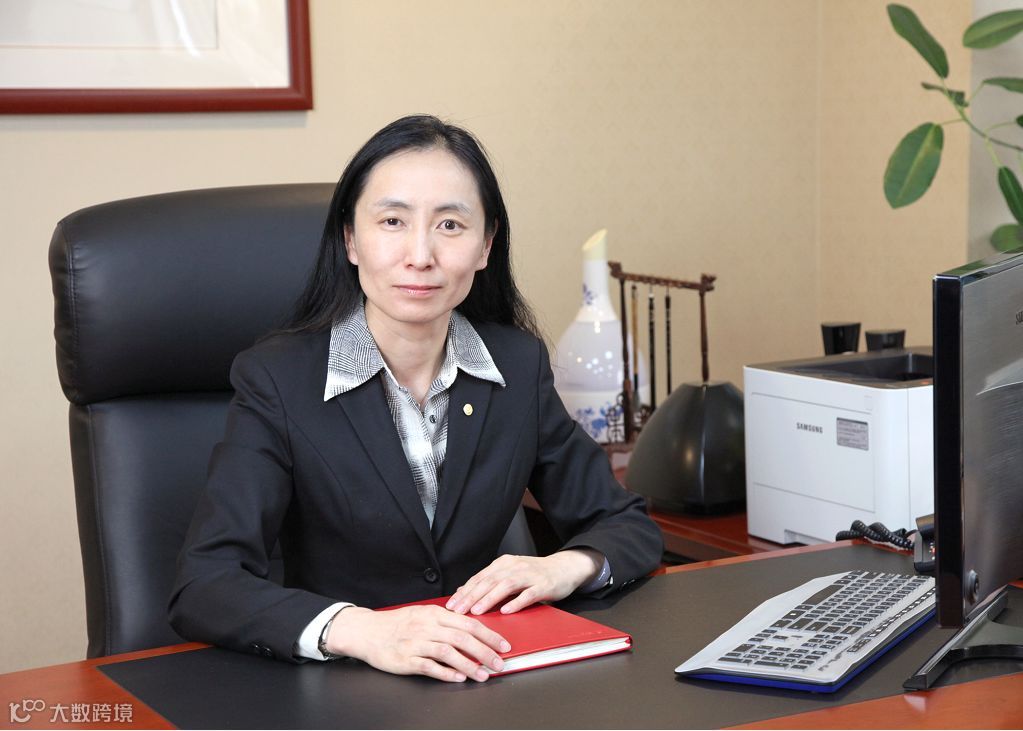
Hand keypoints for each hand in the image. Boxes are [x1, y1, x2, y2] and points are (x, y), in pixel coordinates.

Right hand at [325, 604, 509, 682]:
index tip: (503, 645)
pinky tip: (458, 678)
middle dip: (485, 652)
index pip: (468, 623)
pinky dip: (446, 673)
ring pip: (448, 652)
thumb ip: (446, 620)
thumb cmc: (397, 624)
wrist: (367, 631)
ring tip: (483, 675)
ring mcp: (415, 643)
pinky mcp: (405, 659)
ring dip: (468, 665)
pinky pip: (429, 666)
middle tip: (499, 664)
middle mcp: (426, 626)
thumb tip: (472, 627)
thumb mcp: (422, 614)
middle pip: (462, 638)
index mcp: (434, 613)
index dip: (489, 635)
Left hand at [445, 549, 602, 615]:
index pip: (479, 578)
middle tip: (458, 611)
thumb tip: (462, 592)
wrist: (564, 568)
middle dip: (471, 596)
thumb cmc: (534, 574)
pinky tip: (506, 611)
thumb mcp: (509, 574)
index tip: (450, 606)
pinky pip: (528, 594)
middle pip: (489, 581)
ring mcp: (530, 575)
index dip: (464, 592)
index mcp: (503, 564)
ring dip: (489, 599)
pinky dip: (516, 602)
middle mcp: (514, 566)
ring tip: (476, 611)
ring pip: (505, 586)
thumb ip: (488, 582)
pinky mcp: (544, 585)